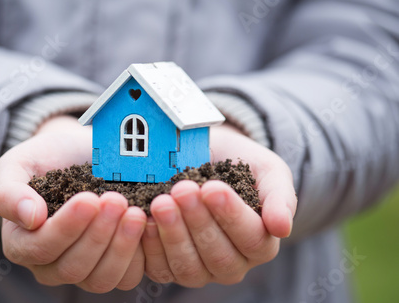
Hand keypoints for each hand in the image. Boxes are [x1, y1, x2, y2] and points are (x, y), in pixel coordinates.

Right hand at [0, 116, 146, 292]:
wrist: (79, 153)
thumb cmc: (47, 159)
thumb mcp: (18, 165)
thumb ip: (10, 192)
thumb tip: (30, 218)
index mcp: (22, 243)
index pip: (40, 248)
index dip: (66, 228)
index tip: (90, 198)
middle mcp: (50, 265)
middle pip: (72, 268)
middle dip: (98, 235)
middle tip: (117, 200)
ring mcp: (84, 269)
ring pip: (101, 279)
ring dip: (121, 247)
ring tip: (135, 213)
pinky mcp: (113, 266)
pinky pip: (127, 277)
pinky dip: (139, 254)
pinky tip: (146, 224)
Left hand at [142, 124, 296, 286]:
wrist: (209, 159)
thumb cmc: (241, 165)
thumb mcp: (268, 171)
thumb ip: (280, 197)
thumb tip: (282, 228)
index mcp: (261, 243)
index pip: (252, 238)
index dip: (231, 215)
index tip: (212, 187)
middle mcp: (233, 263)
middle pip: (219, 256)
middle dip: (198, 222)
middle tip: (182, 190)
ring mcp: (200, 269)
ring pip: (189, 267)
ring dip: (174, 235)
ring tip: (162, 202)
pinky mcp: (170, 267)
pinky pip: (160, 269)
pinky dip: (151, 247)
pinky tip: (145, 220)